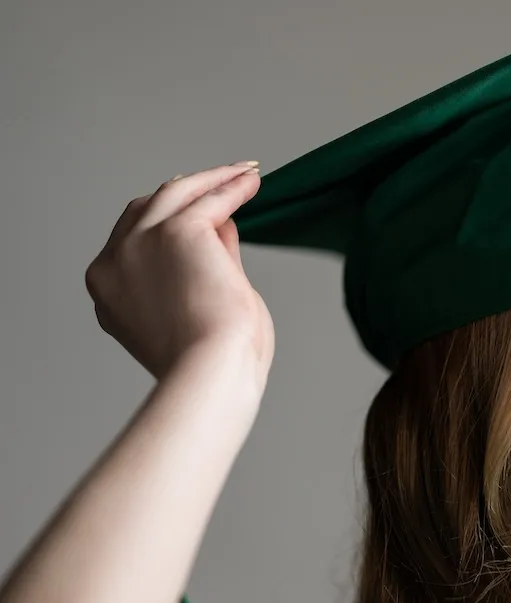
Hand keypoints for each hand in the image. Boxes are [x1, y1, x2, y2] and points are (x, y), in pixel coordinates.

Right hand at [85, 163, 272, 385]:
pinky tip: (251, 180)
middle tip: (221, 186)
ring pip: (174, 194)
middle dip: (185, 197)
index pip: (133, 242)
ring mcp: (139, 244)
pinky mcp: (175, 232)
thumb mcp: (197, 306)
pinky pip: (209, 199)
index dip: (167, 226)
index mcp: (108, 291)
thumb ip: (202, 264)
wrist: (211, 371)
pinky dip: (231, 186)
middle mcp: (113, 263)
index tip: (202, 216)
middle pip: (145, 210)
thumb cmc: (211, 360)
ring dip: (211, 180)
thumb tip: (222, 223)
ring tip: (245, 173)